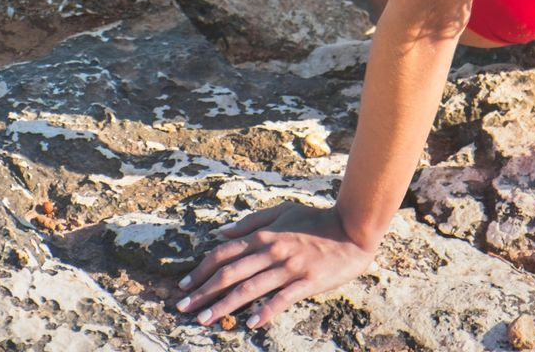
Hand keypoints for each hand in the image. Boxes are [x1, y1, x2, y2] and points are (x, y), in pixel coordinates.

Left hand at [174, 201, 375, 329]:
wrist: (352, 229)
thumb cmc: (316, 219)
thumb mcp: (283, 211)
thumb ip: (251, 221)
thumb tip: (221, 233)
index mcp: (264, 234)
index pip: (224, 253)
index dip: (201, 270)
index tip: (183, 284)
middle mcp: (272, 250)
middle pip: (230, 273)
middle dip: (203, 291)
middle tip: (183, 307)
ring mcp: (289, 267)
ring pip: (250, 288)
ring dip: (224, 305)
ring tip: (204, 319)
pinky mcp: (307, 281)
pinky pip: (282, 298)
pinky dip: (265, 311)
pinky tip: (251, 323)